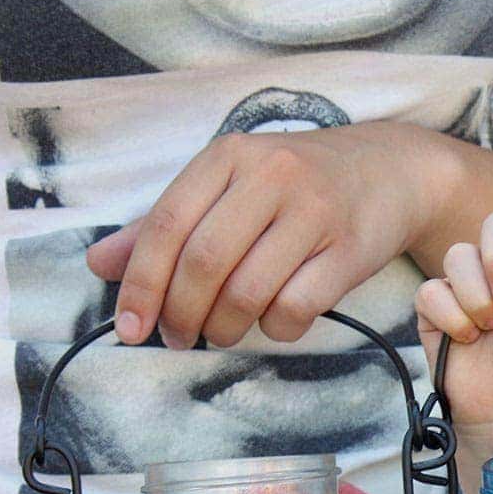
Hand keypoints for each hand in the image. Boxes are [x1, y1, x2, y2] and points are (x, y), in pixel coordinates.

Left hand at [85, 122, 427, 349]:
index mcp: (229, 156)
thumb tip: (101, 265)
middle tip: (176, 337)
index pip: (167, 225)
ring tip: (222, 333)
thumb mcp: (230, 185)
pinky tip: (275, 321)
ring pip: (249, 290)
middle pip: (205, 262)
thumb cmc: (301, 185)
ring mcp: (315, 213)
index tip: (129, 327)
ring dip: (226, 327)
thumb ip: (166, 225)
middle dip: (181, 313)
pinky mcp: (351, 251)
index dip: (141, 283)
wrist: (392, 173)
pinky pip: (299, 306)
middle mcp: (272, 177)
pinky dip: (277, 328)